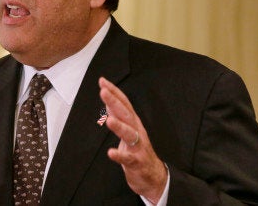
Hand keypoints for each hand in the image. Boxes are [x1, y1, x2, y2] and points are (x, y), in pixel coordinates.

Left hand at [98, 77, 167, 203]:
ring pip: (130, 134)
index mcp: (134, 123)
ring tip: (109, 120)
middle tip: (103, 91)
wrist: (154, 176)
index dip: (114, 92)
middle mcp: (138, 131)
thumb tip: (109, 100)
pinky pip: (128, 158)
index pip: (124, 103)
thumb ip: (118, 116)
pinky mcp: (137, 162)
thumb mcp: (128, 130)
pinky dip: (120, 155)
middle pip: (126, 114)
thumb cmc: (138, 151)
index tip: (102, 81)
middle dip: (115, 102)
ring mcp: (138, 147)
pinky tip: (111, 153)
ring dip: (120, 126)